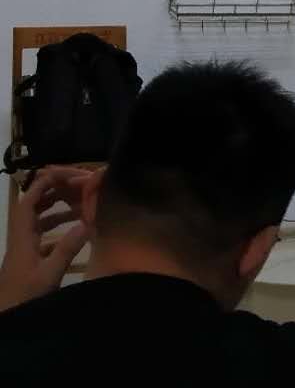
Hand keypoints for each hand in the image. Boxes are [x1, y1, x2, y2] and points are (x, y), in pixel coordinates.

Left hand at [0, 166, 100, 312]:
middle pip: (33, 209)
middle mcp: (21, 240)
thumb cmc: (24, 297)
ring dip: (57, 211)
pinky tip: (74, 234)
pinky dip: (57, 229)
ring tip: (81, 207)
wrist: (7, 320)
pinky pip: (43, 237)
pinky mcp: (29, 262)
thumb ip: (67, 249)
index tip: (61, 173)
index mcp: (22, 239)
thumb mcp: (48, 275)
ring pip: (38, 223)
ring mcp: (24, 252)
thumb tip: (87, 222)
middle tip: (76, 186)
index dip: (41, 186)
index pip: (27, 203)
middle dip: (52, 194)